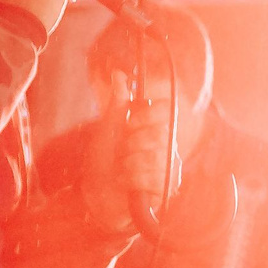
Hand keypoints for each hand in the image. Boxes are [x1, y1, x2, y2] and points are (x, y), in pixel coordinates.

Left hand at [83, 97, 181, 233]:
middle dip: (131, 144)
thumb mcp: (107, 129)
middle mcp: (168, 146)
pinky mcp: (167, 189)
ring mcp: (170, 168)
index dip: (147, 115)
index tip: (130, 123)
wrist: (97, 194)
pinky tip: (128, 184)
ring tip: (122, 169)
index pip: (166, 111)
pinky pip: (154, 178)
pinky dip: (133, 180)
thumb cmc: (103, 161)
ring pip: (155, 157)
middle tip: (122, 153)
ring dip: (129, 164)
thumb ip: (117, 103)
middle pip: (158, 135)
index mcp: (156, 128)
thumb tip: (119, 74)